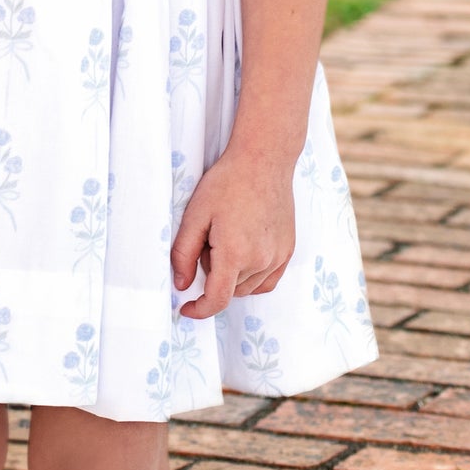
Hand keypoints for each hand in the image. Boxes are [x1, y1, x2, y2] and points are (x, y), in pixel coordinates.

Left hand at [170, 142, 296, 319]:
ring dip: (232, 274)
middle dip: (213, 274)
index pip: (217, 300)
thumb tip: (181, 285)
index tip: (186, 308)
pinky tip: (244, 252)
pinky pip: (267, 280)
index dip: (199, 309)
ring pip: (248, 286)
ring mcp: (278, 257)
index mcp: (235, 254)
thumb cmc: (227, 183)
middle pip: (230, 290)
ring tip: (228, 236)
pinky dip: (252, 277)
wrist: (264, 160)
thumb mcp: (195, 215)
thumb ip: (184, 254)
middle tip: (209, 239)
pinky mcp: (288, 250)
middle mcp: (261, 261)